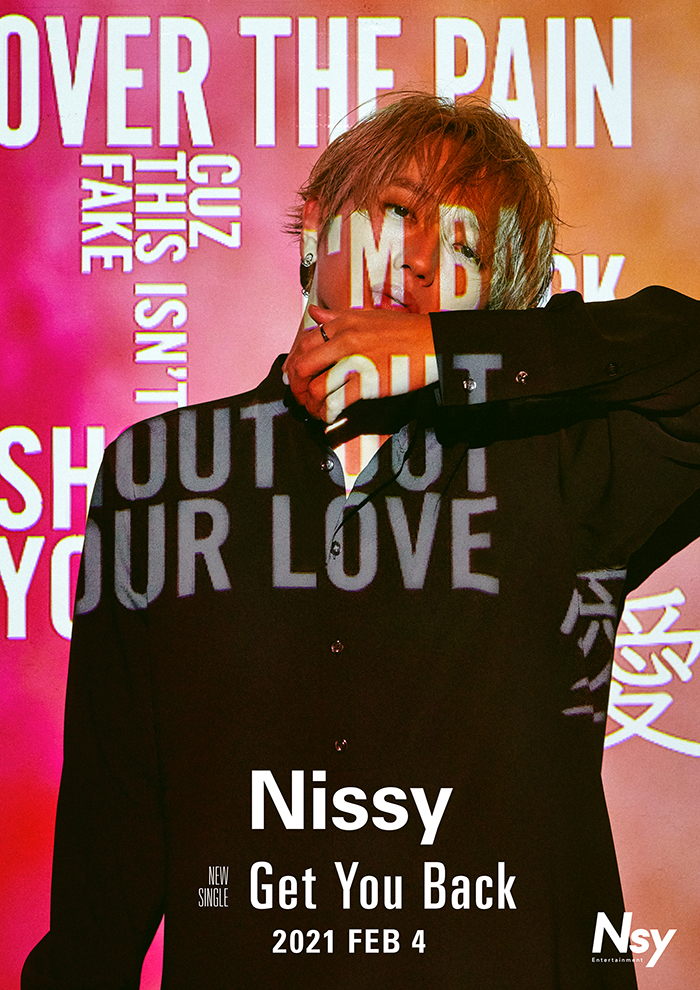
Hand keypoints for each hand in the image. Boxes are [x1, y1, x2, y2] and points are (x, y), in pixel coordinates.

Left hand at [282, 304, 435, 422]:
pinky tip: (329, 416)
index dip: (293, 362)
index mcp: (343, 323)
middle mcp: (346, 340)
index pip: (303, 342)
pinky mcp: (369, 383)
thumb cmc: (404, 330)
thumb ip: (337, 317)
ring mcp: (356, 362)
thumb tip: (314, 312)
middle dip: (296, 386)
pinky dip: (328, 412)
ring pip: (316, 387)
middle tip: (300, 396)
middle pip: (303, 366)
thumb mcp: (368, 315)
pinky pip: (337, 401)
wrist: (433, 342)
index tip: (294, 375)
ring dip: (311, 403)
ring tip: (316, 409)